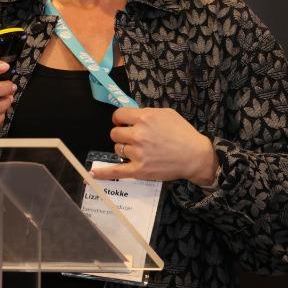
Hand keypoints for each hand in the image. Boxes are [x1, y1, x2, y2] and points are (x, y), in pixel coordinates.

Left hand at [97, 107, 218, 184]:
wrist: (195, 156)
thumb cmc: (183, 133)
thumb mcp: (166, 114)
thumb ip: (147, 113)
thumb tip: (131, 115)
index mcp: (144, 118)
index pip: (118, 115)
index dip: (119, 119)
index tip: (122, 123)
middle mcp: (138, 135)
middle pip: (114, 133)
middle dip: (121, 134)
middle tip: (132, 138)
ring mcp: (137, 153)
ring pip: (117, 149)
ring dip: (124, 148)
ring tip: (138, 150)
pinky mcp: (138, 170)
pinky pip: (116, 171)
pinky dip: (103, 173)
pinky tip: (92, 174)